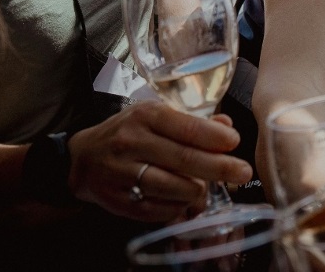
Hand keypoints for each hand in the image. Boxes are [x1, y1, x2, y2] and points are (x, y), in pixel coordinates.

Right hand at [67, 102, 252, 220]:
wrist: (82, 158)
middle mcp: (132, 142)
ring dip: (198, 191)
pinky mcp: (117, 200)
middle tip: (242, 173)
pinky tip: (184, 202)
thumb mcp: (156, 115)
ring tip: (207, 189)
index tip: (235, 143)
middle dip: (219, 168)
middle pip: (184, 159)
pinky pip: (157, 210)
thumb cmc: (128, 132)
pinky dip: (177, 208)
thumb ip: (192, 121)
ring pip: (172, 188)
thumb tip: (226, 127)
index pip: (186, 127)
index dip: (214, 138)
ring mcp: (122, 173)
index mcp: (146, 116)